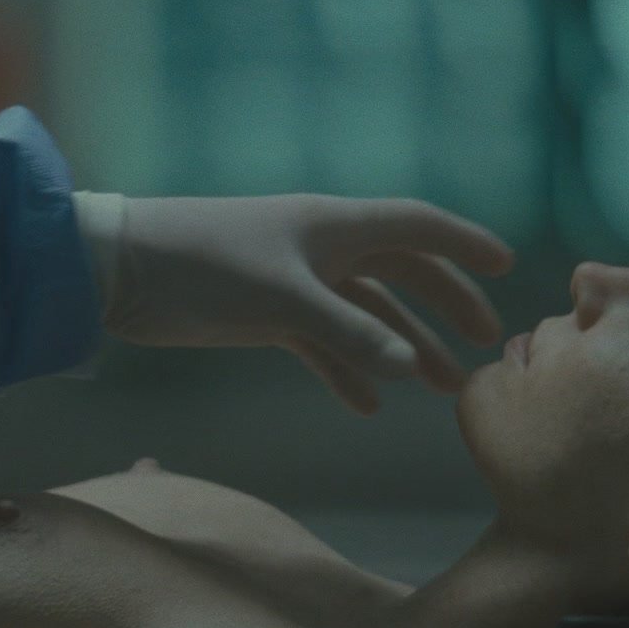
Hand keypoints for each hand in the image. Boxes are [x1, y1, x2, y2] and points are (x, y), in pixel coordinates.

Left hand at [93, 194, 512, 414]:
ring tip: (440, 388)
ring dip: (401, 348)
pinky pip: (322, 342)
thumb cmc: (203, 264)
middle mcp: (321, 248)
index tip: (507, 268)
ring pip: (365, 314)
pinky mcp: (265, 315)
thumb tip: (408, 365)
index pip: (417, 225)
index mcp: (332, 224)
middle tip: (484, 347)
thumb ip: (348, 332)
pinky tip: (366, 403)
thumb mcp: (282, 298)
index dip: (464, 243)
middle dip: (445, 305)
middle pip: (401, 272)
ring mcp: (295, 282)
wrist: (121, 271)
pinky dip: (346, 370)